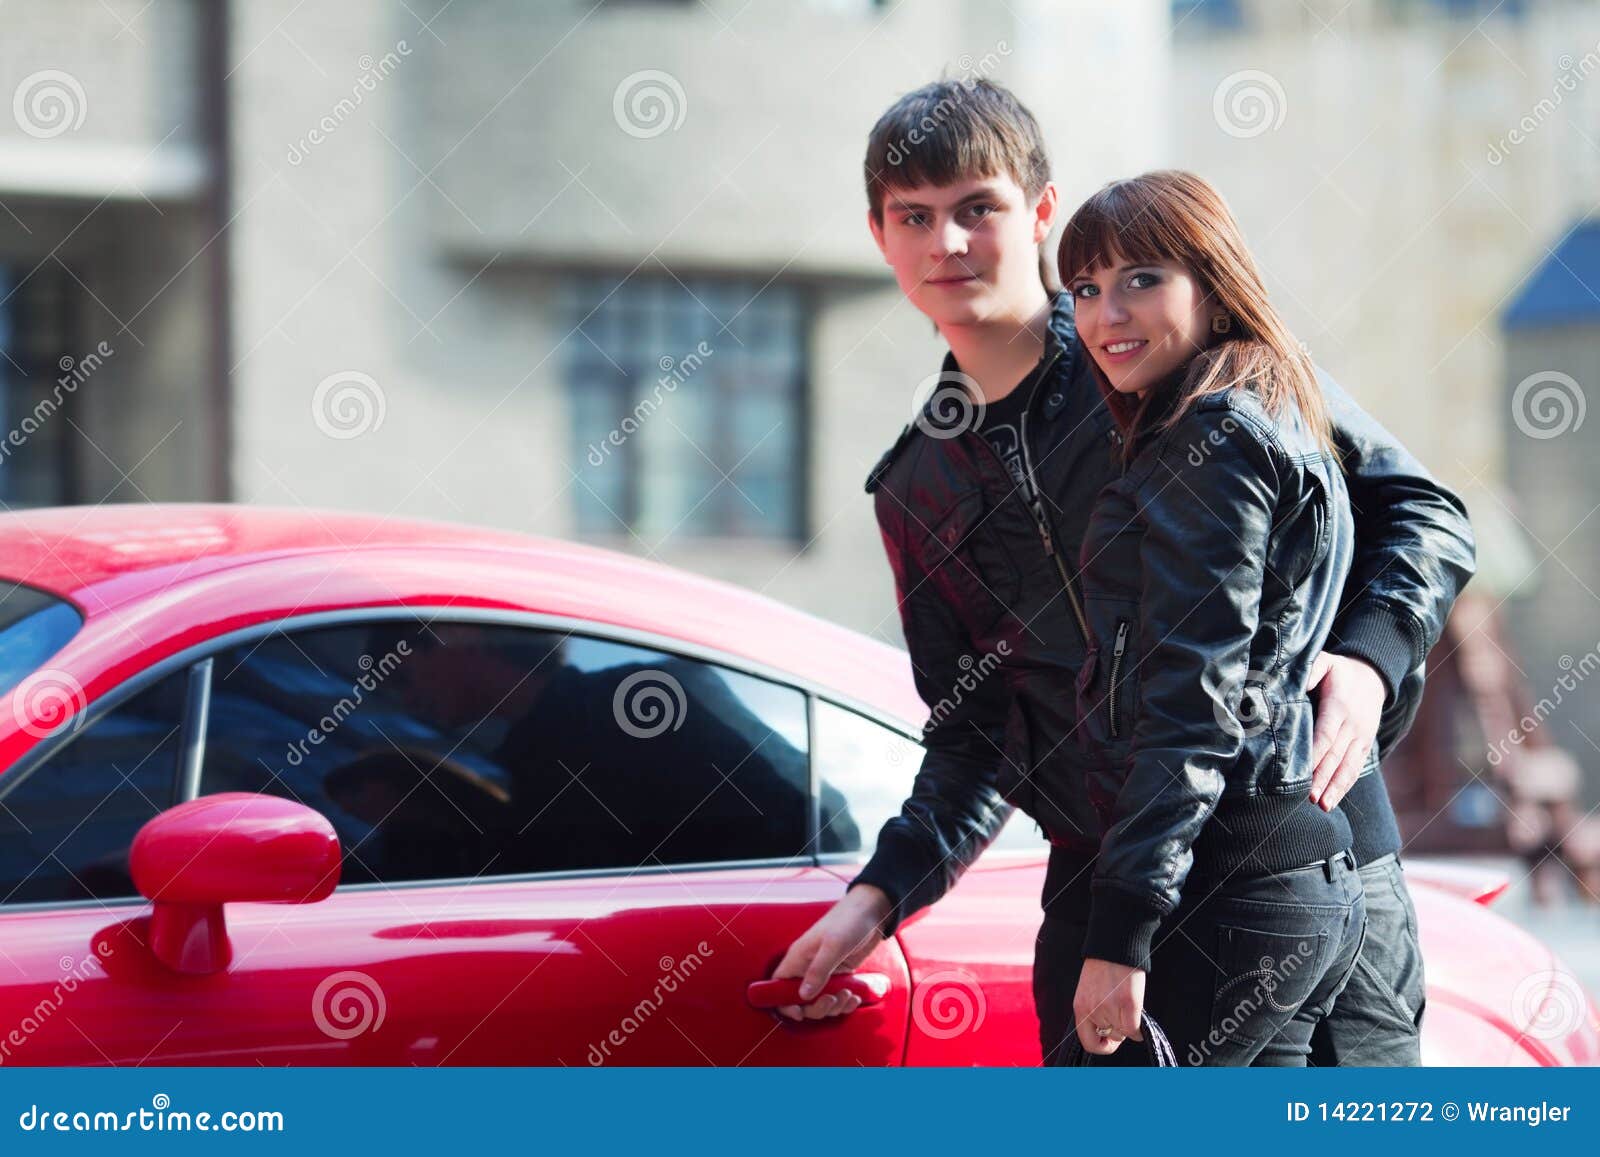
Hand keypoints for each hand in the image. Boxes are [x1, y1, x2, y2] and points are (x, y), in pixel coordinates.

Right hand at [769, 885, 890, 1020]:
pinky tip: (855, 997)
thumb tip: (803, 996)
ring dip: (835, 1006)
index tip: (800, 1012)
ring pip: (821, 1002)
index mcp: (798, 958)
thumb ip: (818, 971)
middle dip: (817, 1007)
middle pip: (801, 1001)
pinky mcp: (839, 976)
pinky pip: (837, 998)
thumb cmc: (848, 922)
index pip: (778, 986)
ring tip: (849, 994)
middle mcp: (807, 968)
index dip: (784, 1003)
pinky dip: (845, 1003)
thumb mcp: (833, 945)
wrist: (871, 912)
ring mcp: (824, 973)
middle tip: (832, 999)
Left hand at [1073, 957, 1145, 1053]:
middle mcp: (1093, 1011)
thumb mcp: (1089, 992)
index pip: (1088, 1042)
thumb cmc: (1104, 966)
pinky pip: (1134, 1030)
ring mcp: (1110, 1009)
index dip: (1101, 1045)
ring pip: (1123, 1033)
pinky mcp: (1128, 1004)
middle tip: (1122, 1013)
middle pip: (1110, 1036)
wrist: (1115, 945)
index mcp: (1081, 1008)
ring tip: (1125, 1001)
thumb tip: (1105, 1033)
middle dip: (1118, 1030)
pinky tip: (1136, 1011)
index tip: (1109, 1040)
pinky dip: (1138, 1028)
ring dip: (1128, 1023)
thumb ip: (1093, 1012)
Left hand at [1307, 652, 1385, 810]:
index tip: (1304, 772)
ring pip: (1347, 766)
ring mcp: (1361, 737)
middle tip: (1309, 798)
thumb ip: (1312, 670)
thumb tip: (1298, 681)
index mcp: (1339, 706)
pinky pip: (1355, 767)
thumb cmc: (1339, 671)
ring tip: (1322, 806)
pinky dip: (1345, 785)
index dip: (1315, 754)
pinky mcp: (1365, 745)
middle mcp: (1353, 725)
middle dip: (1322, 778)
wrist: (1373, 676)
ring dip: (1335, 787)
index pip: (1326, 734)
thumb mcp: (1325, 662)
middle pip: (1335, 755)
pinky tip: (1333, 800)